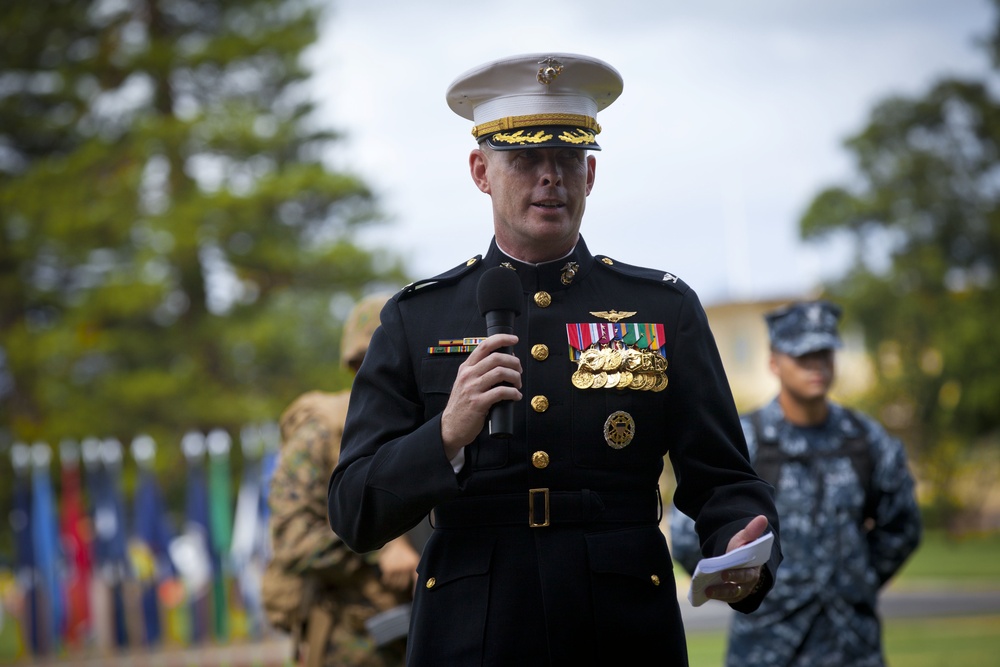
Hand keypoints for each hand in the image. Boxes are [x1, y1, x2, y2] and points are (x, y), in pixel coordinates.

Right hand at [377, 536, 419, 593]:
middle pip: (402, 586)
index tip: (416, 598)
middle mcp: (404, 567)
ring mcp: (395, 568)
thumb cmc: (407, 556)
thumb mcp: (414, 563)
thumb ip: (416, 577)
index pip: (415, 580)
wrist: (397, 543)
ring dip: (394, 581)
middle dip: (401, 584)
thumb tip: (416, 595)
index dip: (415, 591)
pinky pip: (386, 581)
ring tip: (395, 572)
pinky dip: (387, 579)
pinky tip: (389, 571)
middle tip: (400, 577)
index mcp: (413, 566)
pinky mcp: (386, 568)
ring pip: (393, 584)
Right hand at [440, 333, 521, 458]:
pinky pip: (501, 392)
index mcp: (466, 368)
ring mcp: (472, 388)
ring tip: (518, 384)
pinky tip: (516, 396)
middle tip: (519, 371)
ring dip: (515, 377)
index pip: (484, 345)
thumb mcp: (466, 383)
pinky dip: (513, 393)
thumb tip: (505, 361)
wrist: (451, 427)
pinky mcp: (478, 403)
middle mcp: (468, 375)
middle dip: (514, 362)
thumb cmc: (463, 405)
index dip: (501, 339)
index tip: (514, 339)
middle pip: (496, 358)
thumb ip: (480, 372)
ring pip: (500, 373)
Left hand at [703, 514, 768, 602]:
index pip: (747, 574)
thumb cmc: (743, 548)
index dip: (736, 575)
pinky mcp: (733, 595)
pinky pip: (724, 598)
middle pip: (738, 587)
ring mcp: (741, 590)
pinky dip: (715, 596)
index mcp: (754, 569)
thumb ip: (752, 531)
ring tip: (707, 590)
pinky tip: (704, 593)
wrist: (740, 557)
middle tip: (711, 586)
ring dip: (719, 593)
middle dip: (725, 587)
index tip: (724, 573)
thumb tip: (762, 518)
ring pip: (731, 594)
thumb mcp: (745, 538)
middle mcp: (749, 583)